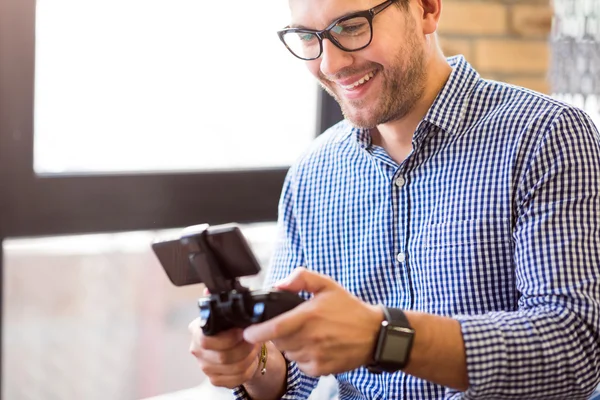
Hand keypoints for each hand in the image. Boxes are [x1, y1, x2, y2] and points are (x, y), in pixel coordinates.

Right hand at [188, 320, 260, 388]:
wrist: (239, 341)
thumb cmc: (234, 326)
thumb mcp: (232, 316)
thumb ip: (232, 315)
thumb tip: (241, 320)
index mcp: (197, 330)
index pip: (206, 340)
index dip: (229, 338)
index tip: (244, 332)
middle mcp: (197, 350)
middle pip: (222, 357)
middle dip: (245, 348)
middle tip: (255, 339)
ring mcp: (205, 367)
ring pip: (234, 368)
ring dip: (250, 357)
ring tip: (256, 347)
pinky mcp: (215, 379)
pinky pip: (238, 379)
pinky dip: (250, 369)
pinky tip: (252, 359)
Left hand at [243, 267, 383, 376]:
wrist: (374, 335)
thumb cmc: (349, 309)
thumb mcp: (327, 285)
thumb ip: (301, 278)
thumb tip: (279, 284)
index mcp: (310, 316)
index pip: (276, 328)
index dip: (257, 332)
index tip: (247, 332)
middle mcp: (311, 338)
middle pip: (279, 341)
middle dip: (278, 333)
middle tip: (292, 324)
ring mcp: (315, 356)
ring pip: (288, 352)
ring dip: (290, 344)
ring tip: (308, 333)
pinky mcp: (320, 369)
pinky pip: (300, 364)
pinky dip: (302, 355)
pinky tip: (315, 345)